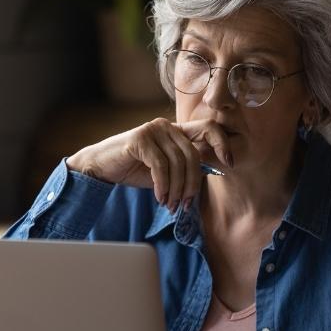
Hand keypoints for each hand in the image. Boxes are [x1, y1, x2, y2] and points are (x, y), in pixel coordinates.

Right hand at [65, 118, 230, 211]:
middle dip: (191, 184)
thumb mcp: (165, 171)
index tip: (229, 164)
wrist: (101, 168)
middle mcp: (167, 126)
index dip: (223, 144)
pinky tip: (160, 198)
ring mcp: (153, 130)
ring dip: (176, 190)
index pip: (209, 128)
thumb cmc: (134, 169)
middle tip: (183, 205)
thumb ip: (184, 168)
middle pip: (193, 156)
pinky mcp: (140, 139)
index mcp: (177, 131)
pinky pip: (161, 166)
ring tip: (170, 205)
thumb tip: (210, 173)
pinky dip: (163, 186)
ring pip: (178, 164)